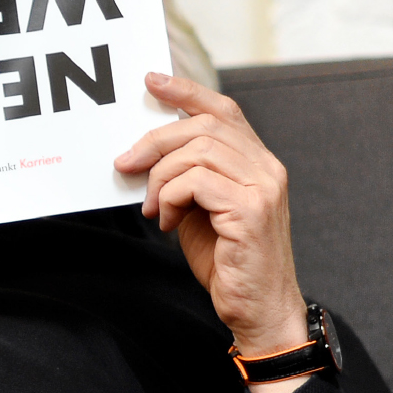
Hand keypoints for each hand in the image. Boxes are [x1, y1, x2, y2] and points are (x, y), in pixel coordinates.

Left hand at [114, 71, 309, 392]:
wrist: (258, 311)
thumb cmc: (227, 263)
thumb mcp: (200, 210)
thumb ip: (186, 178)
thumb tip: (143, 154)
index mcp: (258, 163)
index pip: (225, 110)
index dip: (187, 91)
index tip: (152, 81)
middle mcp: (267, 168)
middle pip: (203, 126)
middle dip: (155, 140)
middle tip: (125, 164)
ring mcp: (263, 187)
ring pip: (197, 151)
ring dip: (160, 177)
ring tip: (153, 208)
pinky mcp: (251, 210)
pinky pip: (195, 182)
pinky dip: (170, 198)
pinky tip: (167, 222)